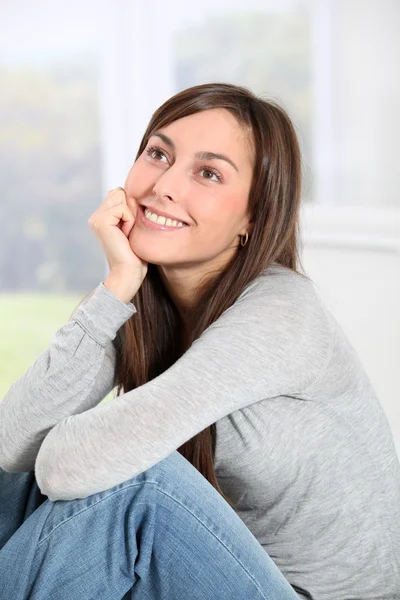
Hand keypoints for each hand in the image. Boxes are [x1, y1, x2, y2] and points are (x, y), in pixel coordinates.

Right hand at [88, 187, 147, 301]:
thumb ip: (130, 208)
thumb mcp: (133, 226)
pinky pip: (122, 208)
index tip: (131, 229)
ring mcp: (96, 218)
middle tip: (129, 231)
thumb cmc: (136, 254)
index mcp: (102, 216)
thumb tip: (135, 191)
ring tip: (127, 233)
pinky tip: (125, 235)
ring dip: (130, 215)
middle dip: (130, 208)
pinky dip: (129, 221)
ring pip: (121, 196)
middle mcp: (96, 216)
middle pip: (120, 192)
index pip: (120, 193)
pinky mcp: (100, 222)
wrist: (128, 273)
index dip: (131, 207)